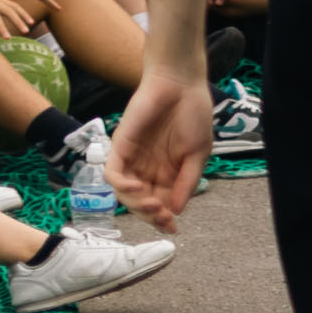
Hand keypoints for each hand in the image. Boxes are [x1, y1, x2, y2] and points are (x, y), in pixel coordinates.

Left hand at [109, 66, 213, 228]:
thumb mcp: (198, 152)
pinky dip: (122, 186)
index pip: (160, 201)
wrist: (180, 84)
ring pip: (125, 193)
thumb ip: (188, 181)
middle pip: (141, 202)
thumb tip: (177, 210)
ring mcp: (131, 159)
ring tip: (153, 206)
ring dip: (136, 204)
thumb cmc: (194, 114)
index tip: (172, 228)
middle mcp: (146, 168)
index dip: (163, 217)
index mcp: (167, 171)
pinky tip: (138, 188)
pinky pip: (113, 174)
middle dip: (150, 215)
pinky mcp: (119, 148)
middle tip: (163, 219)